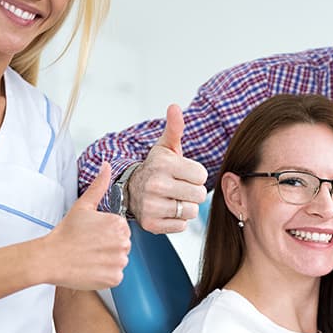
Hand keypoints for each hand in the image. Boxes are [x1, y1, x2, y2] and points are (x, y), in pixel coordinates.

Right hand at [42, 162, 131, 290]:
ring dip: (107, 260)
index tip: (92, 235)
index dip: (106, 232)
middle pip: (123, 245)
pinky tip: (91, 268)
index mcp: (119, 224)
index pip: (122, 229)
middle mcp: (123, 243)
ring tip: (89, 256)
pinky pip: (115, 276)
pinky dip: (105, 274)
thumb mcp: (83, 206)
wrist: (50, 258)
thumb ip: (98, 186)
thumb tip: (106, 166)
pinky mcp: (114, 278)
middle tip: (89, 246)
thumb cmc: (65, 234)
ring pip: (119, 260)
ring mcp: (119, 262)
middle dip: (108, 246)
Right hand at [128, 104, 207, 233]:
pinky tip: (167, 210)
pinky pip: (181, 226)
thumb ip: (174, 128)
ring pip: (191, 211)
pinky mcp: (151, 224)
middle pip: (199, 195)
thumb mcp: (165, 147)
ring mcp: (152, 206)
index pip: (202, 175)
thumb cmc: (155, 168)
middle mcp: (155, 185)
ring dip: (186, 207)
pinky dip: (177, 220)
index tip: (183, 173)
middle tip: (179, 187)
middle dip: (193, 192)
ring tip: (173, 198)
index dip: (196, 175)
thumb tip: (174, 107)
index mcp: (163, 164)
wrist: (130, 190)